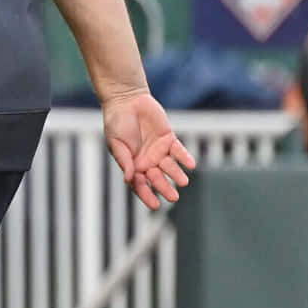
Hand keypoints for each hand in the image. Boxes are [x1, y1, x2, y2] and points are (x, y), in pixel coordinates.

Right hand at [102, 91, 196, 208]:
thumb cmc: (116, 123)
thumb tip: (129, 179)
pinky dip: (185, 158)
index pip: (139, 184)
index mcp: (132, 165)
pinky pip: (179, 151)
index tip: (156, 206)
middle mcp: (146, 161)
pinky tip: (191, 165)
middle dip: (165, 188)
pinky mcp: (168, 139)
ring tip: (183, 182)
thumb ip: (124, 161)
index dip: (147, 195)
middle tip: (173, 197)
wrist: (127, 101)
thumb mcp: (116, 144)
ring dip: (176, 174)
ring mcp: (158, 150)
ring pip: (170, 167)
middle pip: (157, 178)